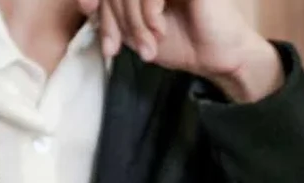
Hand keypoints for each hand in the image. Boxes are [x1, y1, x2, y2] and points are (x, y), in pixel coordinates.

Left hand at [79, 0, 283, 102]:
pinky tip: (159, 30)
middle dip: (113, 21)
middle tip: (119, 49)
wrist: (217, 57)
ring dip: (133, 22)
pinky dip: (149, 13)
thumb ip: (112, 18)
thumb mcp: (134, 33)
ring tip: (145, 46)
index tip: (100, 34)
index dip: (101, 10)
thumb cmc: (180, 43)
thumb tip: (86, 4)